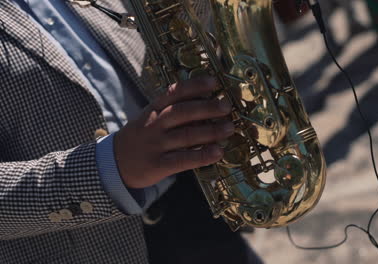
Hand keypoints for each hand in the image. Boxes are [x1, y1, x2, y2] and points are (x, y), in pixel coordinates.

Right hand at [114, 77, 233, 188]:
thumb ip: (173, 111)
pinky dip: (202, 156)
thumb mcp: (151, 118)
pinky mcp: (158, 165)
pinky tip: (218, 152)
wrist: (114, 163)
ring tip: (229, 128)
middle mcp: (153, 125)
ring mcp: (155, 145)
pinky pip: (183, 160)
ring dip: (210, 131)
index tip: (213, 82)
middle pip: (182, 112)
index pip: (174, 93)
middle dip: (206, 108)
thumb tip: (207, 103)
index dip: (194, 86)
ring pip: (186, 136)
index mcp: (153, 109)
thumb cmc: (141, 137)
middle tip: (226, 106)